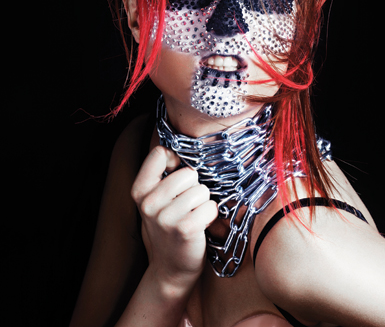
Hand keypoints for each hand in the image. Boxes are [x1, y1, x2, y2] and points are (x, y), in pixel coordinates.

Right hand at [132, 146, 217, 287]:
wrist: (171, 268)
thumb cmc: (169, 225)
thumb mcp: (156, 198)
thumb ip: (163, 174)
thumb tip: (182, 148)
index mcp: (140, 189)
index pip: (160, 153)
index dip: (176, 160)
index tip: (178, 175)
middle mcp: (149, 202)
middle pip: (188, 172)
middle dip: (194, 186)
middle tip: (186, 205)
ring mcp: (165, 217)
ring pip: (201, 189)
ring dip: (203, 202)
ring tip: (192, 216)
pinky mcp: (185, 229)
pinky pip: (210, 206)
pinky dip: (211, 215)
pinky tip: (200, 226)